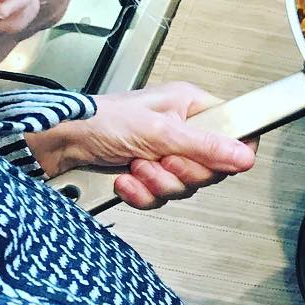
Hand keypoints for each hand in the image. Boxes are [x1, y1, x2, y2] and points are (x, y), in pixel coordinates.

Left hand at [28, 82, 256, 209]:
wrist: (60, 143)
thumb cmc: (101, 120)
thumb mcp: (159, 132)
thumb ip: (205, 146)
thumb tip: (244, 156)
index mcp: (192, 107)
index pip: (235, 131)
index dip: (231, 153)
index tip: (219, 164)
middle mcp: (183, 130)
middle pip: (211, 168)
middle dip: (182, 172)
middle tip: (162, 161)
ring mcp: (166, 154)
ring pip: (186, 186)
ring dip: (158, 183)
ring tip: (137, 167)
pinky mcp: (150, 175)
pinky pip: (163, 196)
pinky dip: (143, 193)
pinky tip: (126, 180)